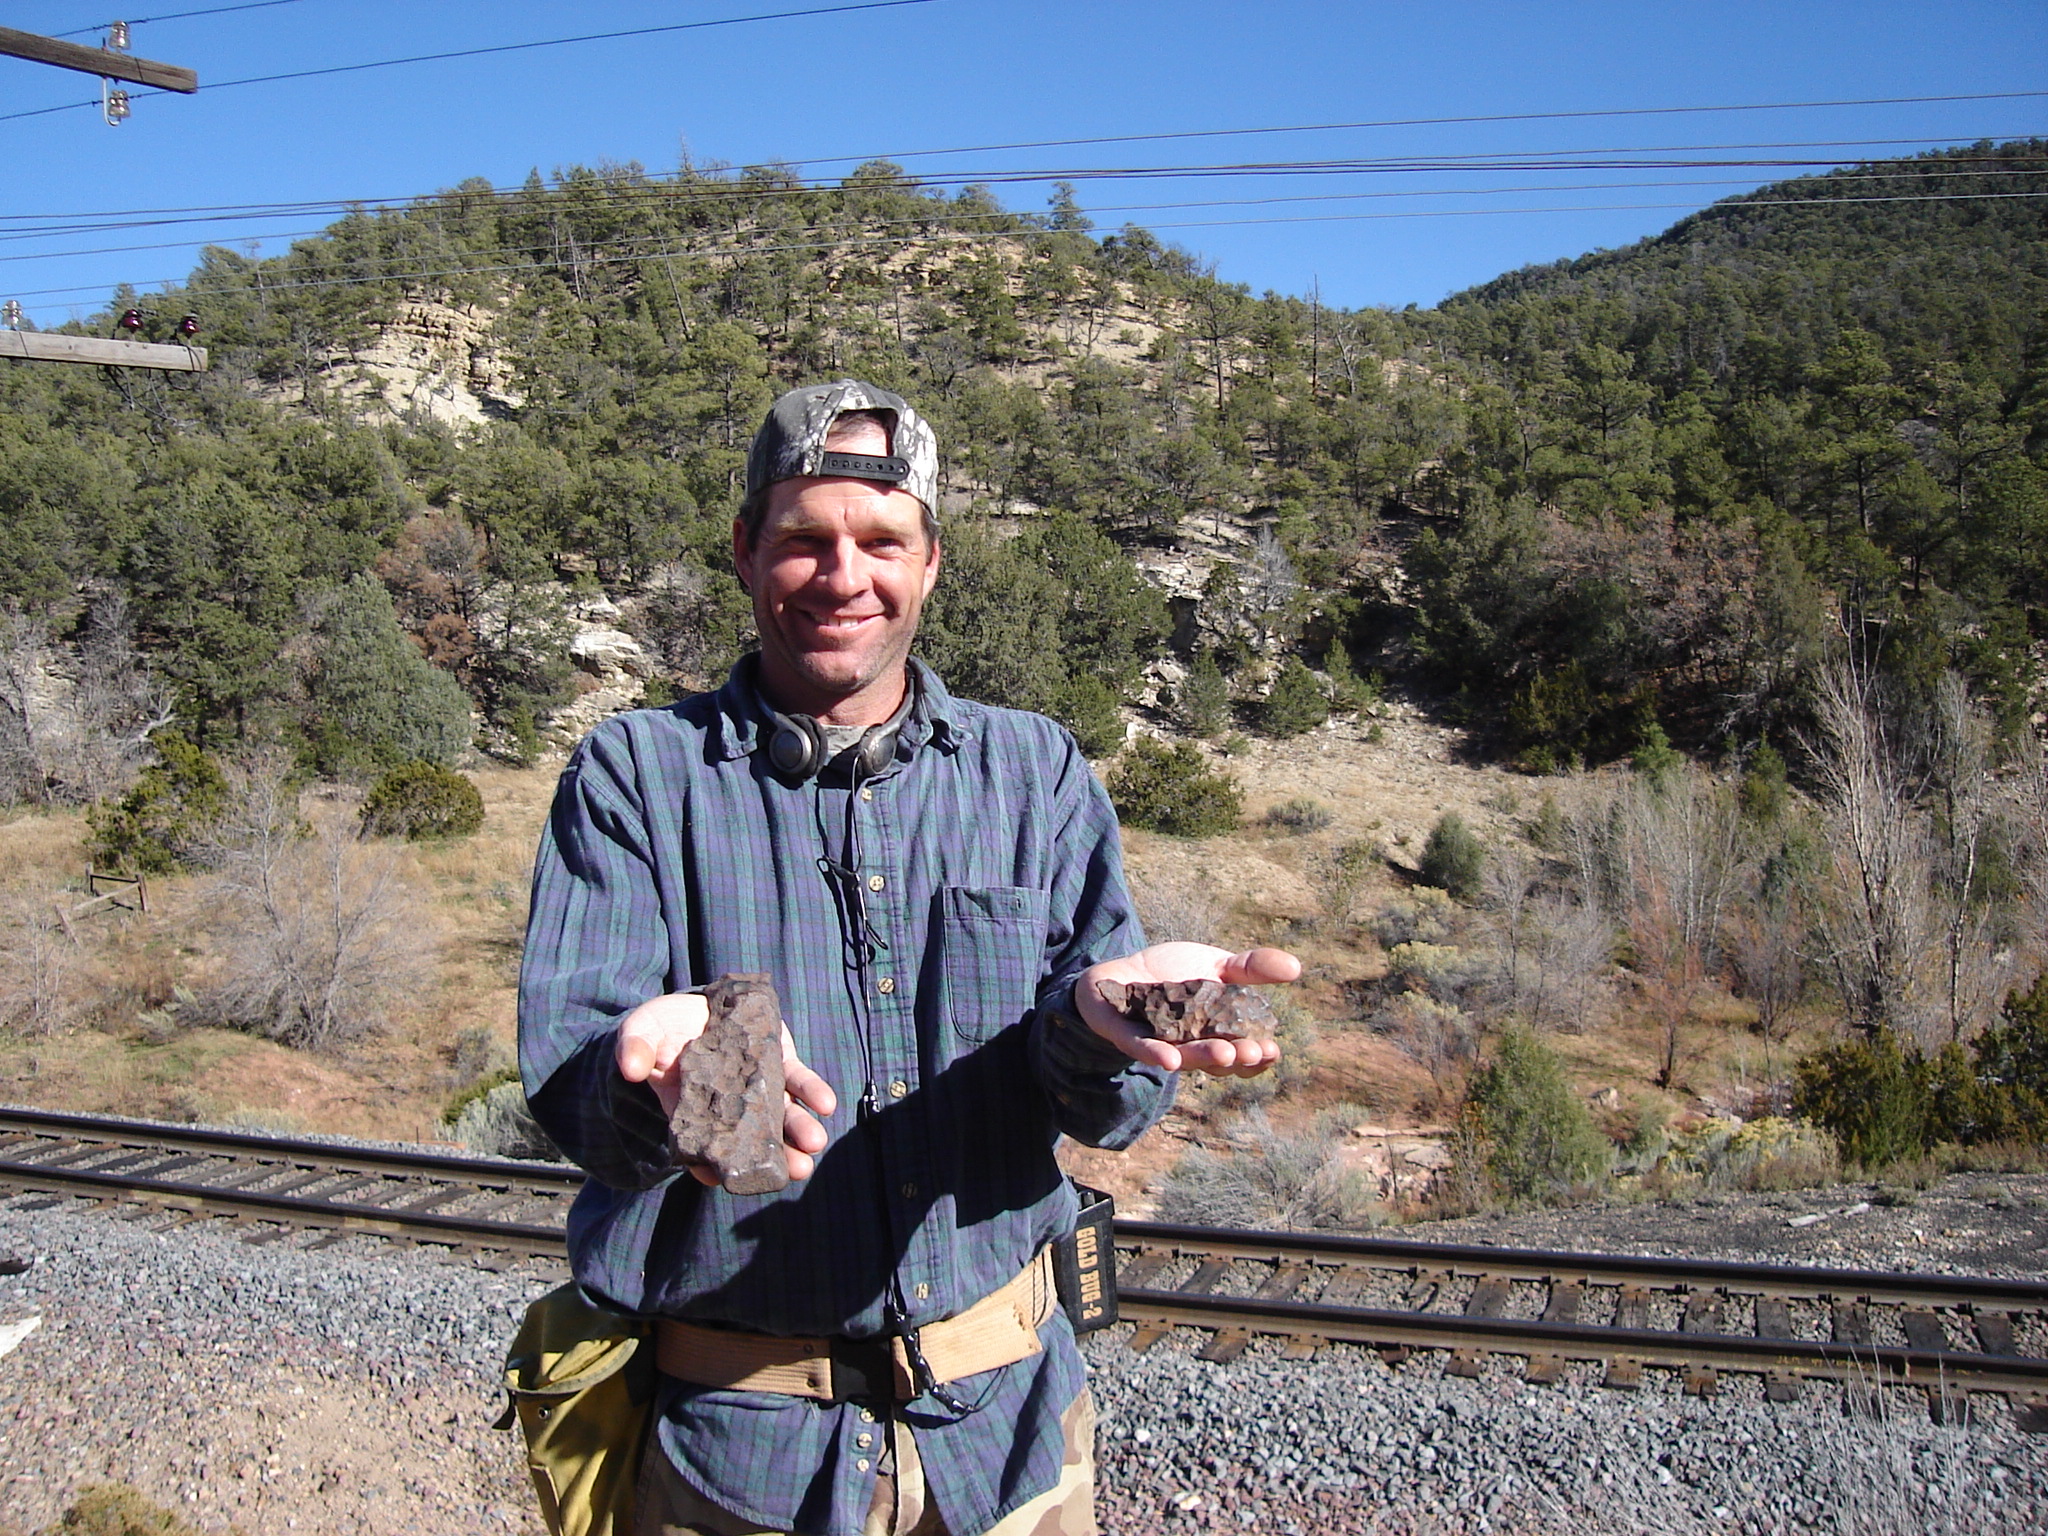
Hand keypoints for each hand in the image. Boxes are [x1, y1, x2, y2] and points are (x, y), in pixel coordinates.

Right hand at [615, 991, 837, 1186]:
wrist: (698, 1003)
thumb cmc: (662, 1028)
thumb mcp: (641, 1030)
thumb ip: (633, 1047)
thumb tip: (630, 1067)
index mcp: (692, 1112)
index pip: (703, 1150)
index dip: (711, 1167)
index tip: (721, 1178)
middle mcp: (730, 1108)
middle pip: (754, 1141)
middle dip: (776, 1158)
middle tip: (795, 1170)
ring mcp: (758, 1088)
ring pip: (783, 1117)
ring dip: (801, 1132)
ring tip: (814, 1144)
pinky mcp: (779, 1062)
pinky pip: (798, 1081)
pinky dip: (813, 1093)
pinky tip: (826, 1104)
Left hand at [1073, 943, 1300, 1076]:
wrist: (1119, 969)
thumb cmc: (1172, 973)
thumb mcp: (1216, 965)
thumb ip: (1251, 968)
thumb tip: (1296, 968)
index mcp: (1214, 1035)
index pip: (1241, 1055)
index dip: (1257, 1057)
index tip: (1273, 1050)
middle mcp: (1188, 1047)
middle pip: (1215, 1061)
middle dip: (1236, 1058)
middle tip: (1254, 1052)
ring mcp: (1156, 1043)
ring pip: (1183, 1057)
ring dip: (1203, 1058)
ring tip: (1225, 1055)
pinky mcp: (1122, 1034)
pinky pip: (1140, 1048)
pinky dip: (1155, 1054)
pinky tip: (1170, 1060)